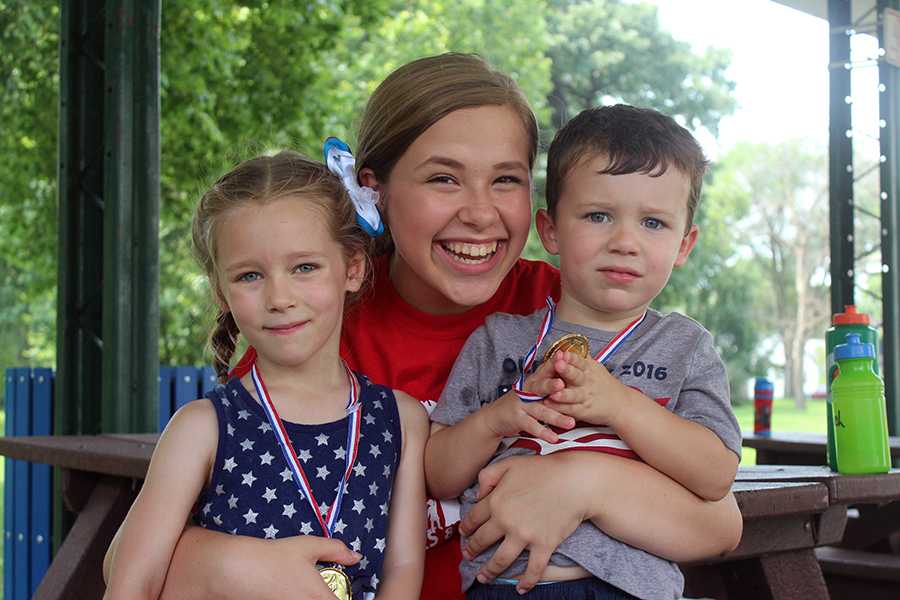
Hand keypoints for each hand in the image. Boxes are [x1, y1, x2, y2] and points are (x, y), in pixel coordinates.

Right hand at [245, 535, 360, 599]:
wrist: (236, 570)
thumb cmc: (273, 558)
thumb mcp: (308, 546)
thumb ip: (336, 550)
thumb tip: (356, 556)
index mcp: (319, 597)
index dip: (345, 597)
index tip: (340, 589)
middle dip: (330, 597)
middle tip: (326, 589)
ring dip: (311, 598)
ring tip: (302, 589)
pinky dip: (295, 599)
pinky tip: (289, 591)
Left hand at [459, 454, 587, 593]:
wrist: (575, 481)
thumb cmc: (544, 469)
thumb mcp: (510, 463)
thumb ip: (488, 476)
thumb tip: (476, 495)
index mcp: (496, 500)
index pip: (473, 518)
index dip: (466, 527)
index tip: (464, 533)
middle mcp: (507, 521)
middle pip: (482, 541)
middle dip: (472, 550)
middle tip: (468, 556)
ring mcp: (525, 536)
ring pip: (501, 560)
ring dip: (489, 571)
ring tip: (484, 577)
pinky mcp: (544, 545)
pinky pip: (533, 569)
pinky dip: (526, 582)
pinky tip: (521, 589)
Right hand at [483, 359, 573, 442]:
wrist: (495, 416)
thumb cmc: (520, 401)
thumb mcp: (532, 388)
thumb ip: (548, 380)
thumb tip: (570, 368)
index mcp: (534, 380)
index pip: (545, 370)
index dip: (554, 363)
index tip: (564, 356)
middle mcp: (528, 391)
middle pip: (541, 387)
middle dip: (551, 385)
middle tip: (562, 384)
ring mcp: (522, 405)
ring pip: (541, 410)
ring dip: (557, 417)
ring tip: (571, 423)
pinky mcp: (518, 419)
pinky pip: (532, 426)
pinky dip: (544, 433)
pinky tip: (555, 438)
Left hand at [542, 351, 628, 425]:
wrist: (619, 404)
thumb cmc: (602, 383)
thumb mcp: (594, 367)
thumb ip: (581, 357)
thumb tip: (567, 343)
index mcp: (588, 369)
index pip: (579, 361)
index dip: (571, 357)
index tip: (562, 353)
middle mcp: (586, 382)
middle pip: (576, 375)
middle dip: (566, 370)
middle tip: (557, 364)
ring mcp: (584, 397)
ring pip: (572, 395)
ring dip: (563, 394)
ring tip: (553, 393)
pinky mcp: (582, 410)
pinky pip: (569, 409)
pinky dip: (558, 407)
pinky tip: (548, 404)